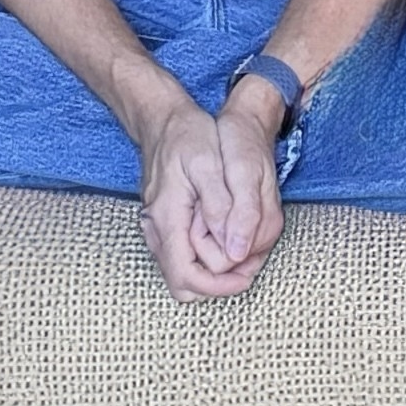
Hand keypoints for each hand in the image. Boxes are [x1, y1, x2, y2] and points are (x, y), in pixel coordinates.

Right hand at [136, 95, 278, 301]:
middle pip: (184, 285)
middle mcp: (156, 231)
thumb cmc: (187, 136)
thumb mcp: (209, 163)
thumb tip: (234, 250)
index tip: (247, 275)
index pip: (187, 278)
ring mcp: (157, 229)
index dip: (220, 286)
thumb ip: (221, 207)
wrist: (163, 119)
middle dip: (218, 284)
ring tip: (242, 248)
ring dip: (214, 272)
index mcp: (167, 219)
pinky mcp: (164, 224)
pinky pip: (184, 255)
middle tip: (248, 263)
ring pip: (183, 272)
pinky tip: (227, 236)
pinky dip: (207, 256)